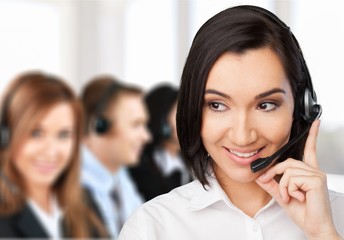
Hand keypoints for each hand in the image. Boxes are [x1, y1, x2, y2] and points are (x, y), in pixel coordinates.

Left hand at [255, 120, 340, 239]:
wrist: (314, 227)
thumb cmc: (303, 212)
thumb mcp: (282, 195)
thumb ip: (271, 184)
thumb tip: (258, 175)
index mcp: (308, 172)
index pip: (309, 150)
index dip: (312, 136)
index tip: (315, 123)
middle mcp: (314, 171)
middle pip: (287, 162)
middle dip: (276, 174)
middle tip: (277, 189)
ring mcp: (317, 174)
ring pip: (287, 171)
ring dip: (284, 187)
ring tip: (291, 197)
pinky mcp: (316, 180)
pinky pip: (292, 178)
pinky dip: (289, 190)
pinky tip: (299, 197)